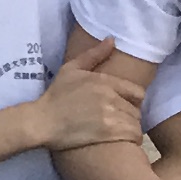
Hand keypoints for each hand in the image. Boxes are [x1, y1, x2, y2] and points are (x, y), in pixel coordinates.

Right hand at [27, 56, 142, 157]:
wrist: (42, 121)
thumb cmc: (56, 96)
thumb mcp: (70, 69)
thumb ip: (94, 54)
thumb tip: (112, 39)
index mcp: (104, 80)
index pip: (138, 93)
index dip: (132, 100)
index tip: (122, 106)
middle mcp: (110, 96)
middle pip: (136, 110)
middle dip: (129, 116)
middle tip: (117, 121)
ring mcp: (110, 115)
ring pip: (135, 124)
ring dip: (129, 128)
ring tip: (117, 132)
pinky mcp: (109, 133)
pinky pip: (133, 136)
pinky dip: (130, 139)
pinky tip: (119, 140)